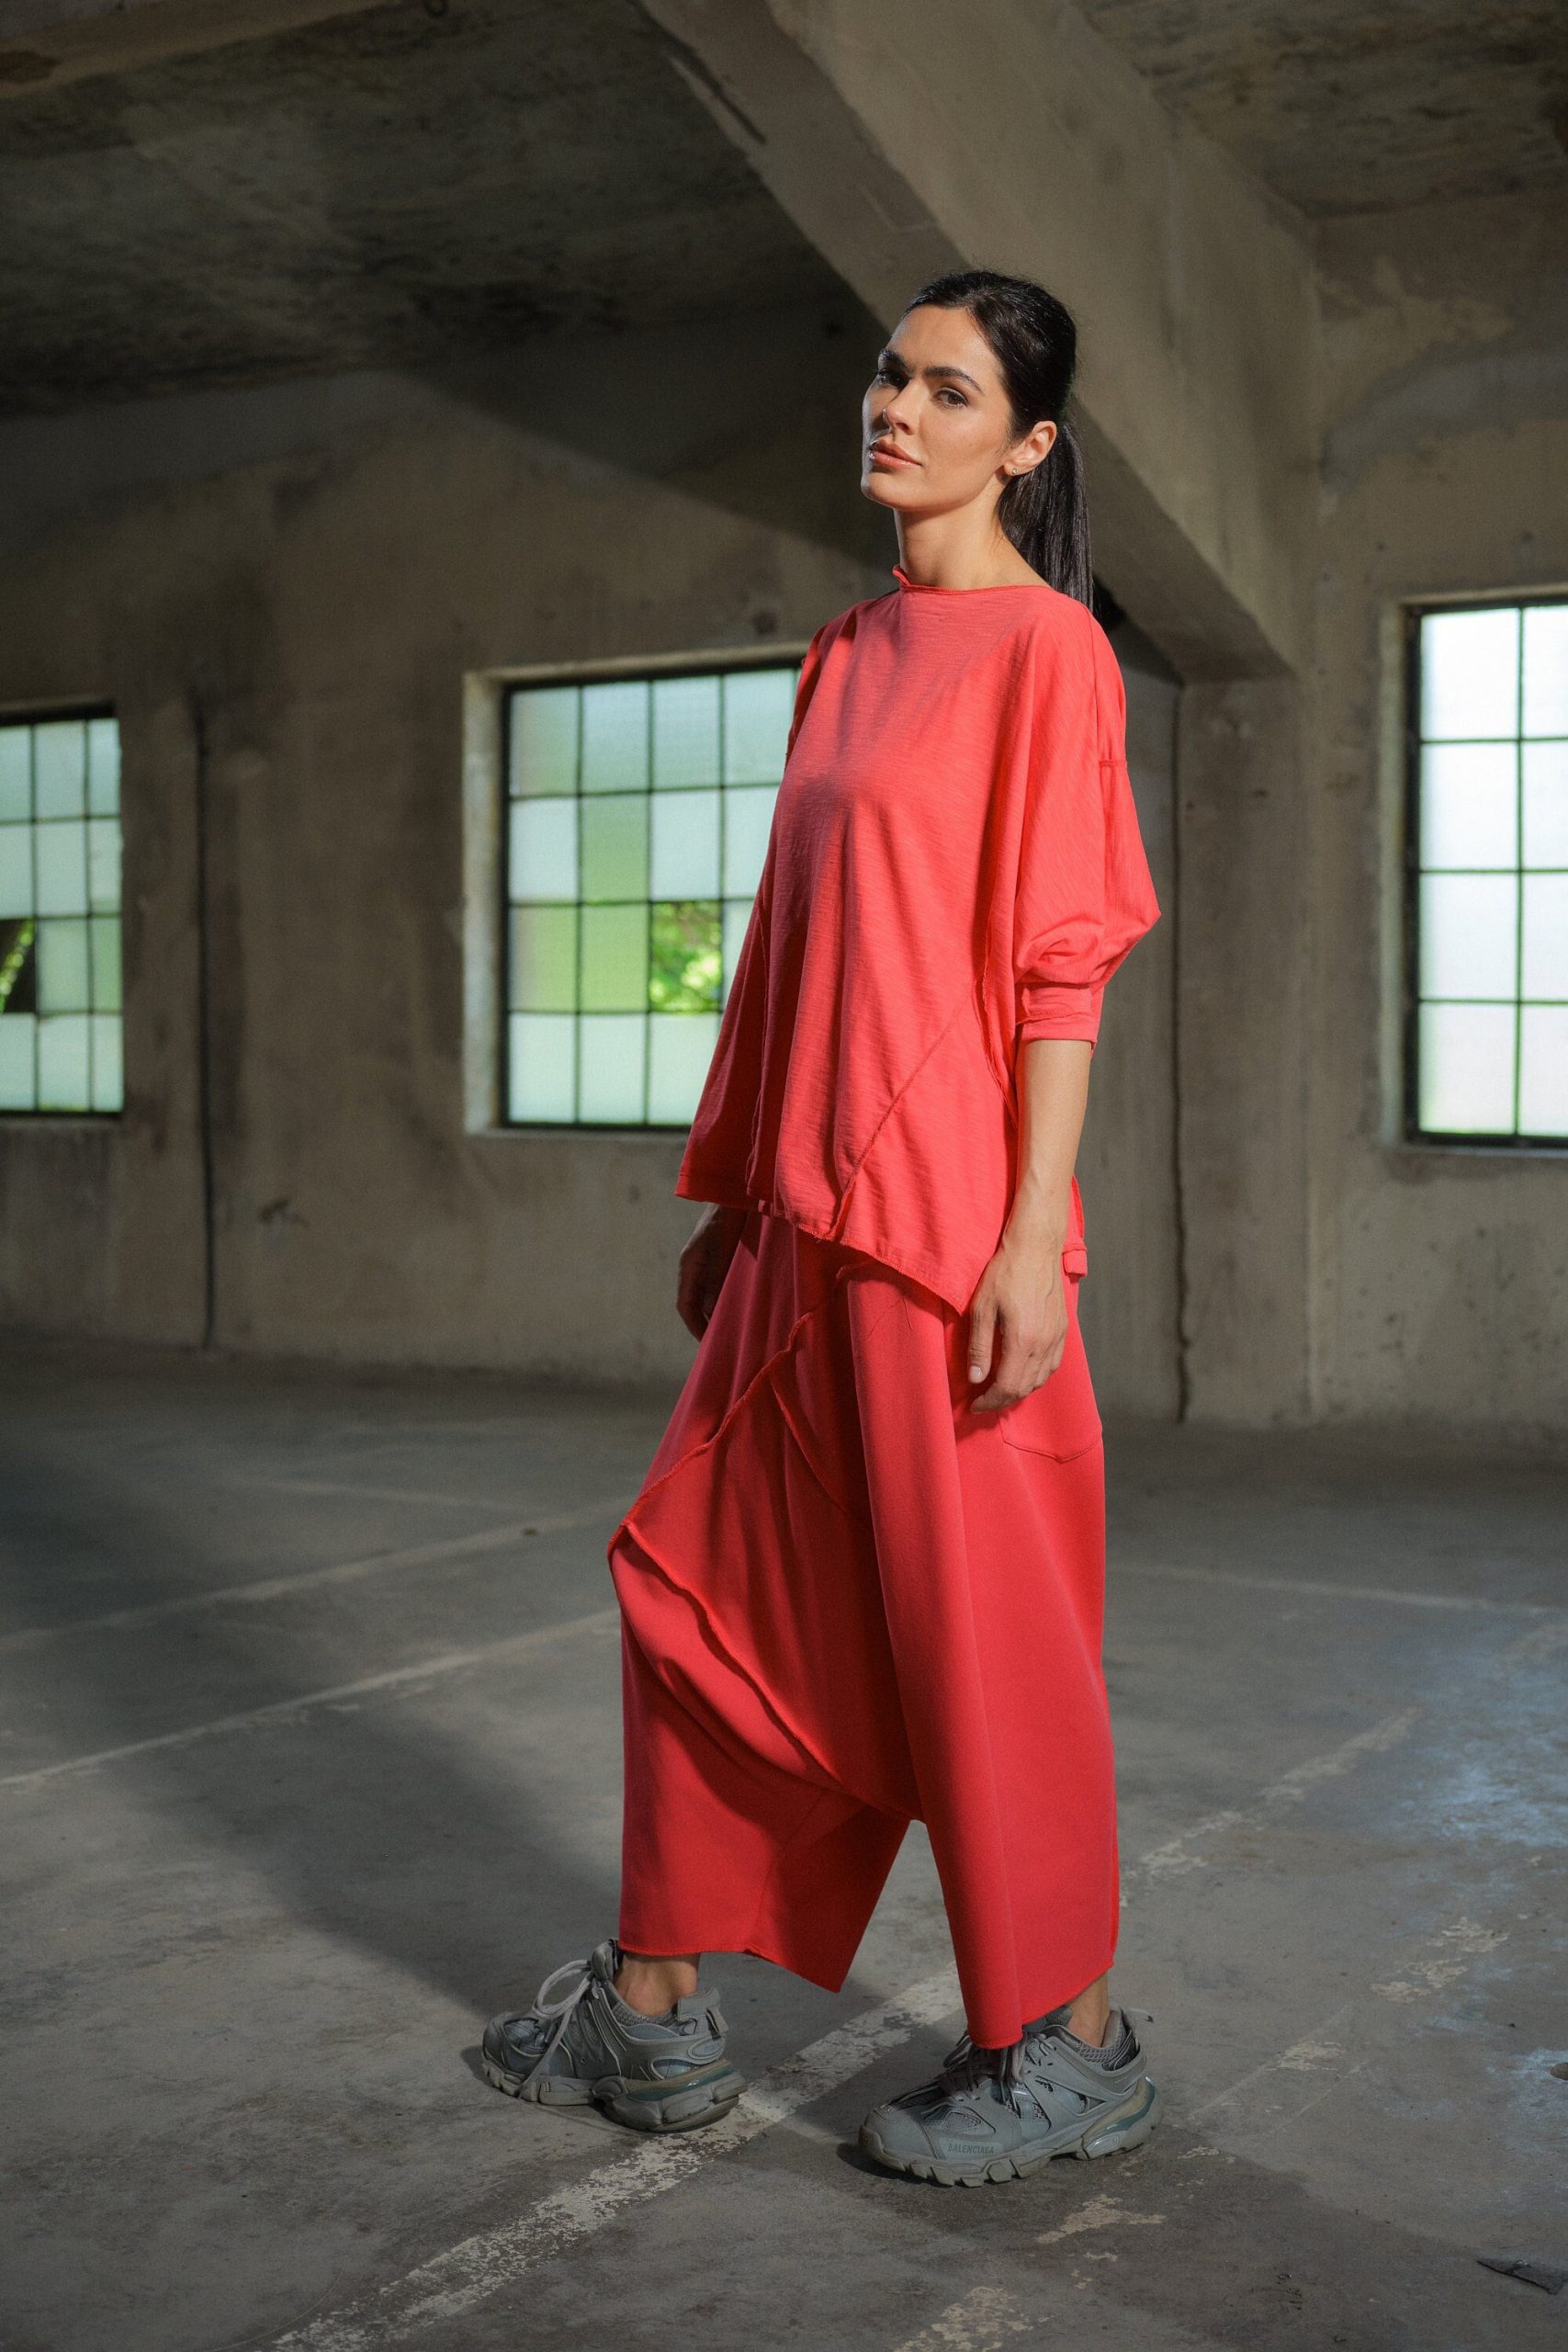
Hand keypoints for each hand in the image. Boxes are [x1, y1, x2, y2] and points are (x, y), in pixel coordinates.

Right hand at [677, 1204, 748, 1339]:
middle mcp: (692, 1266)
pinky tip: (736, 1305)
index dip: (695, 1326)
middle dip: (703, 1323)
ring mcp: (704, 1262)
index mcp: (688, 1265)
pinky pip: (714, 1285)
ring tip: (728, 1329)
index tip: (707, 1344)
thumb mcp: (721, 1251)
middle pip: (693, 1303)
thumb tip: (709, 1310)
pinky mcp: (717, 1257)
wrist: (734, 1193)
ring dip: (713, 1312)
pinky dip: (721, 1299)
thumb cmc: (728, 1219)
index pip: (685, 1305)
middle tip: (719, 1343)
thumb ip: (715, 1279)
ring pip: (704, 1294)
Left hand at [965, 1224, 1067, 1410]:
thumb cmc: (1005, 1273)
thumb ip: (979, 1346)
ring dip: (1019, 1390)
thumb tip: (976, 1379)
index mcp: (1023, 1340)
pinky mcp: (1063, 1330)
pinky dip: (1036, 1377)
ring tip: (1000, 1389)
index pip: (1007, 1386)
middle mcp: (1044, 1343)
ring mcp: (1057, 1338)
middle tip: (983, 1400)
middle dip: (1002, 1400)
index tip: (975, 1405)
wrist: (1036, 1248)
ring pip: (1040, 1380)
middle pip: (1025, 1388)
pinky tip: (1023, 1372)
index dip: (990, 1401)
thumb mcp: (982, 1308)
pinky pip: (1052, 1366)